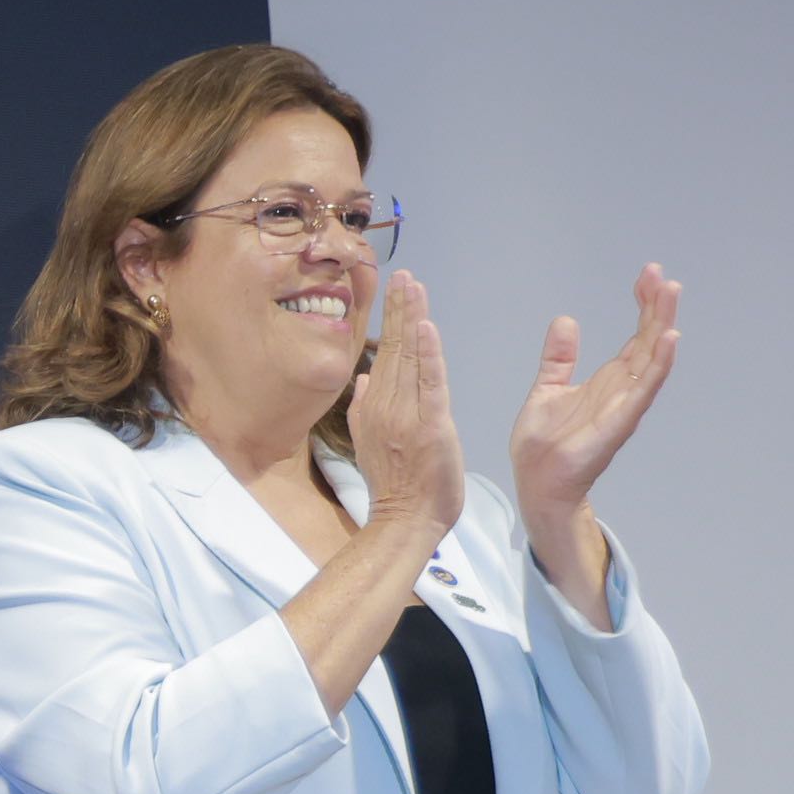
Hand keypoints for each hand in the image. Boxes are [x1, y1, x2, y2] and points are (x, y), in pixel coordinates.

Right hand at [344, 274, 466, 538]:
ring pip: (410, 357)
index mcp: (374, 408)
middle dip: (400, 308)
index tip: (395, 289)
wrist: (403, 520)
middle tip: (403, 273)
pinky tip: (426, 326)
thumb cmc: (395, 488)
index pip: (385, 355)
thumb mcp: (370, 444)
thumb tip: (363, 380)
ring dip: (411, 318)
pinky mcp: (429, 425)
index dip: (392, 320)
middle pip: (395, 348)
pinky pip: (429, 383)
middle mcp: (386, 406)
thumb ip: (366, 409)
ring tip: (413, 286)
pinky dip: (428, 354)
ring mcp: (406, 415)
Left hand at [511, 264, 681, 613]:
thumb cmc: (545, 444)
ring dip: (662, 326)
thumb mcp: (548, 389)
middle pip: (648, 341)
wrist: (537, 483)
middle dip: (657, 307)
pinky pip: (644, 389)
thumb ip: (559, 358)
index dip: (643, 304)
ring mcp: (624, 405)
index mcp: (609, 380)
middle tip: (664, 274)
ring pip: (652, 358)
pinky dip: (658, 363)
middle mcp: (623, 389)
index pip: (634, 335)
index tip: (648, 274)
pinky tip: (668, 338)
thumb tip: (566, 320)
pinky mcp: (618, 422)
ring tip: (671, 294)